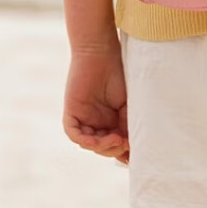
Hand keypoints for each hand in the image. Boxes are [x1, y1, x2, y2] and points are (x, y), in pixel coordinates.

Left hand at [63, 43, 129, 162]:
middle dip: (114, 149)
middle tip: (126, 143)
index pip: (115, 144)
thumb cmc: (118, 72)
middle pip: (102, 147)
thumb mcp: (128, 102)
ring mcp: (83, 117)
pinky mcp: (71, 112)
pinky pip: (74, 133)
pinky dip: (85, 140)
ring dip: (103, 146)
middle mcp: (96, 121)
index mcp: (110, 120)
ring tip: (117, 139)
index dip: (123, 152)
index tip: (135, 156)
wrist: (102, 51)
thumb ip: (129, 123)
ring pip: (89, 143)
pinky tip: (97, 140)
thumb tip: (134, 147)